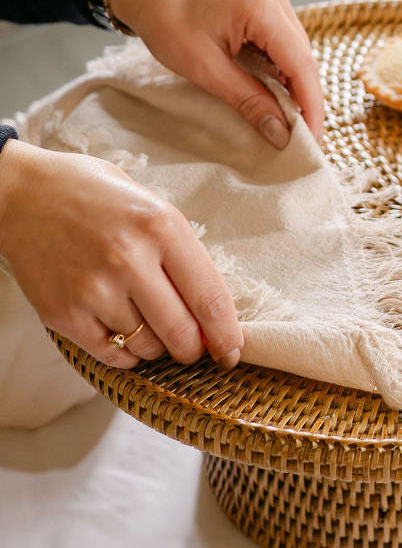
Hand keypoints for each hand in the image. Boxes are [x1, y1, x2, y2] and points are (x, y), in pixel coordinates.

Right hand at [0, 141, 241, 368]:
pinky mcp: (63, 313)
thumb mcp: (154, 208)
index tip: (233, 352)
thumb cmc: (98, 197)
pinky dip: (126, 353)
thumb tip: (213, 310)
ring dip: (157, 347)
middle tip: (194, 348)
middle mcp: (129, 260)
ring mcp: (93, 289)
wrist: (23, 193)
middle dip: (195, 350)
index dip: (227, 336)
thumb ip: (184, 254)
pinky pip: (111, 354)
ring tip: (150, 325)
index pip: (210, 299)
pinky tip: (124, 333)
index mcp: (161, 228)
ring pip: (147, 347)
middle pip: (182, 334)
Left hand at [107, 0, 324, 147]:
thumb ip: (248, 100)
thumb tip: (280, 133)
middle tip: (299, 135)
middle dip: (304, 98)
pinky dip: (281, 67)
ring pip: (296, 50)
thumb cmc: (164, 19)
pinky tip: (273, 89)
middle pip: (304, 57)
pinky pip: (284, 40)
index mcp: (262, 7)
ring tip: (286, 117)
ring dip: (293, 84)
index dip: (311, 106)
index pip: (301, 64)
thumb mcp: (204, 67)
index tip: (312, 140)